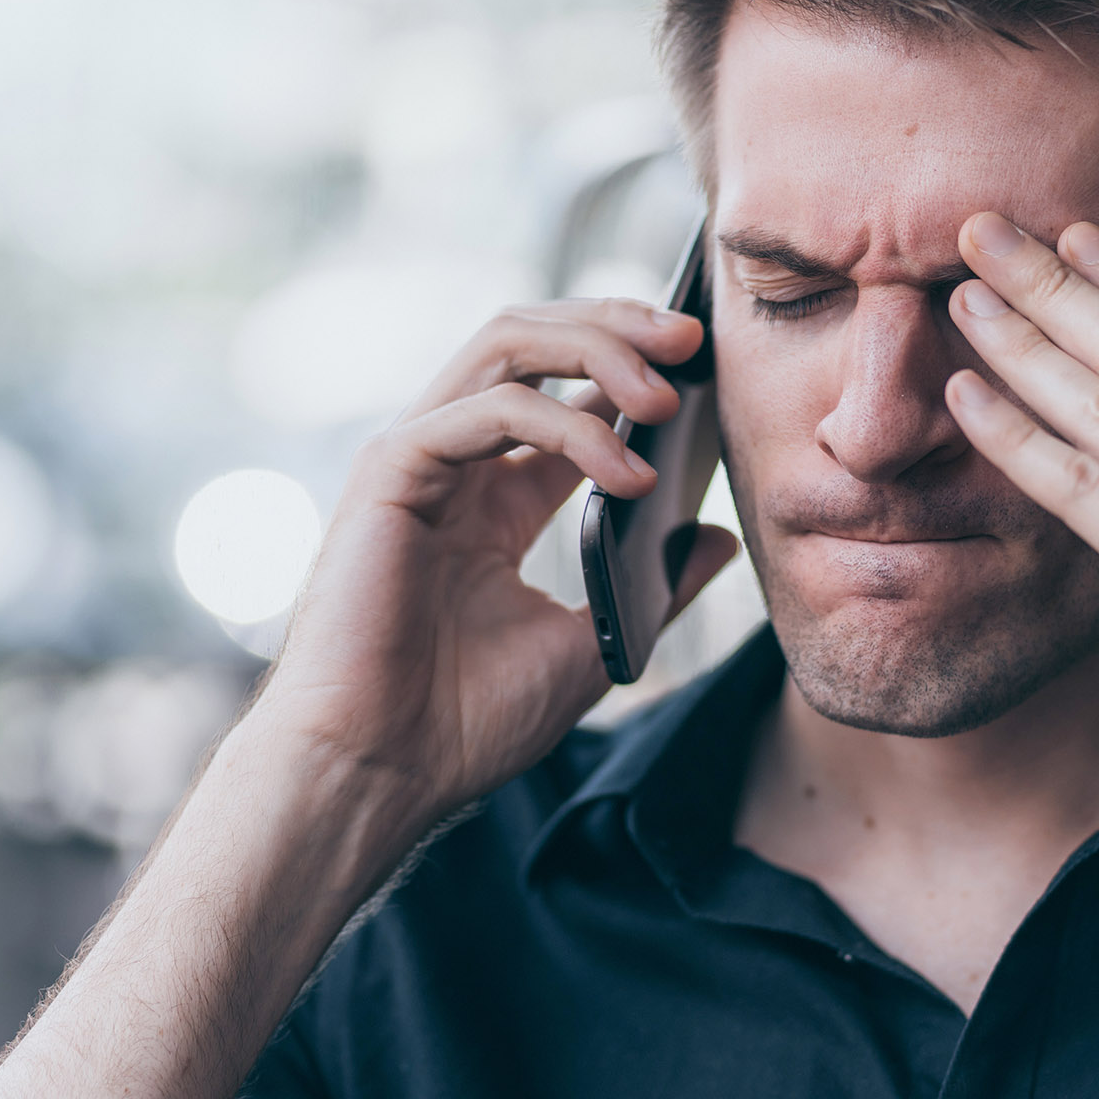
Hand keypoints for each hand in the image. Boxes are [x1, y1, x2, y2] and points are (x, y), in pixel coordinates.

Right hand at [256, 298, 739, 819]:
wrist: (381, 773)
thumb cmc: (464, 724)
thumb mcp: (595, 642)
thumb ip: (654, 584)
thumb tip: (717, 535)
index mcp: (493, 500)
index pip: (564, 390)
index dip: (634, 364)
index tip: (707, 366)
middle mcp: (452, 464)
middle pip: (534, 341)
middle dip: (617, 325)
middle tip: (692, 339)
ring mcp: (417, 460)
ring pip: (506, 345)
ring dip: (597, 351)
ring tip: (666, 395)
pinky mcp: (390, 474)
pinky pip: (487, 408)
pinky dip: (566, 426)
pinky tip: (626, 472)